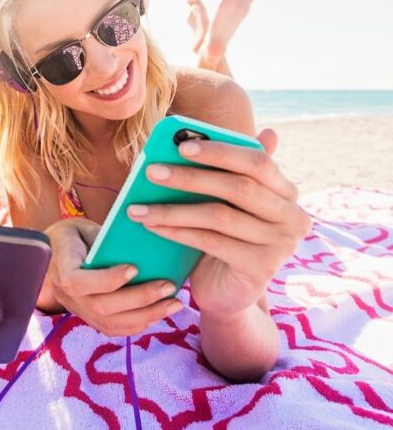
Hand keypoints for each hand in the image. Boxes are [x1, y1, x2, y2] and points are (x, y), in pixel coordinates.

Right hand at [39, 218, 183, 335]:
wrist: (55, 254)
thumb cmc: (73, 236)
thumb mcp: (82, 228)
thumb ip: (102, 239)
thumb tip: (137, 244)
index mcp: (61, 269)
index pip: (79, 282)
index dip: (107, 280)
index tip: (134, 268)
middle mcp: (67, 296)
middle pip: (102, 307)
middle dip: (139, 299)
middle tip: (168, 287)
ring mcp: (78, 311)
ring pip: (112, 323)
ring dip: (147, 315)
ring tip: (174, 303)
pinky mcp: (89, 320)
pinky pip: (115, 329)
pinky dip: (139, 323)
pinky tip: (159, 312)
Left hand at [127, 128, 310, 318]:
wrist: (227, 292)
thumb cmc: (222, 237)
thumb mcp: (220, 203)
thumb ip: (216, 172)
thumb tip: (188, 136)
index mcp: (285, 191)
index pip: (257, 161)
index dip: (220, 151)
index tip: (180, 145)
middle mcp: (291, 216)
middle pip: (238, 187)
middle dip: (190, 177)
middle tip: (151, 171)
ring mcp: (280, 245)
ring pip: (219, 216)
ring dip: (173, 209)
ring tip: (137, 206)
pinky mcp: (260, 269)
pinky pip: (211, 242)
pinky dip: (177, 231)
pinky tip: (152, 225)